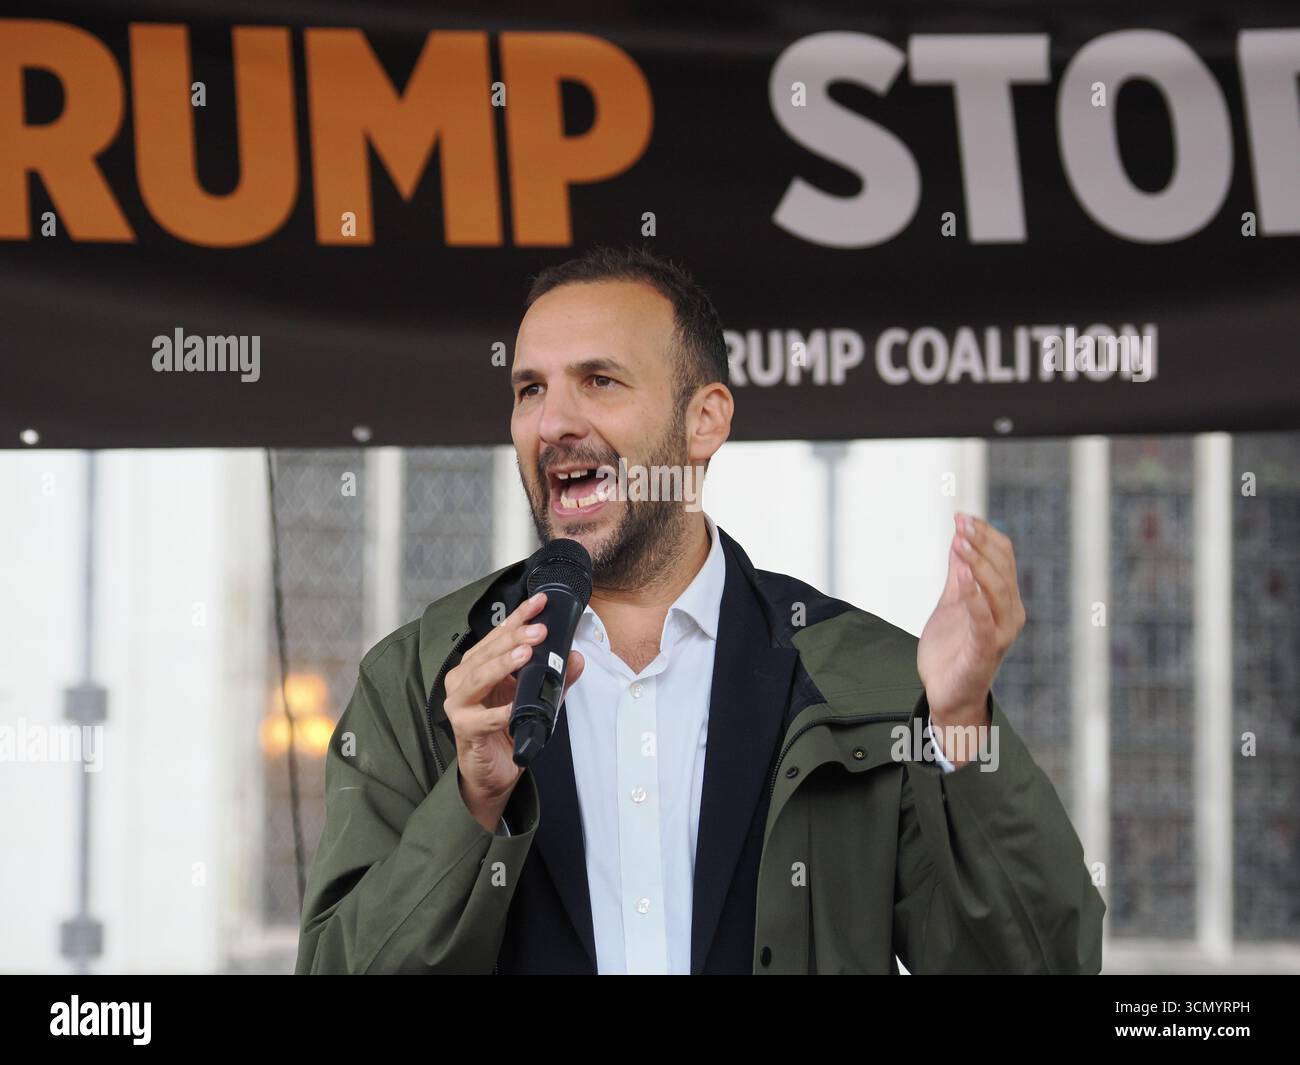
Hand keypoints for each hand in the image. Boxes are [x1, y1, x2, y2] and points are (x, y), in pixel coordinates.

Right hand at [443, 591, 584, 829]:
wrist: (492, 771)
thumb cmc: (506, 729)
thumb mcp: (536, 699)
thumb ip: (555, 678)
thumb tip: (576, 658)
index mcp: (479, 665)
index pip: (499, 634)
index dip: (519, 616)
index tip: (539, 602)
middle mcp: (464, 679)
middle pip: (488, 651)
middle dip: (514, 637)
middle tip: (539, 630)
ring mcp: (459, 704)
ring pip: (478, 677)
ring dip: (502, 664)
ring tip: (525, 654)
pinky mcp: (464, 729)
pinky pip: (482, 719)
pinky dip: (499, 712)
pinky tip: (515, 707)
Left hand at [917, 513, 1024, 728]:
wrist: (947, 694)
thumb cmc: (953, 650)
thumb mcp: (952, 602)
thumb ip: (959, 573)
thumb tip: (959, 536)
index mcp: (1005, 600)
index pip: (1004, 557)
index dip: (985, 535)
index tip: (962, 516)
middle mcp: (1010, 614)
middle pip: (1003, 569)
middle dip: (981, 544)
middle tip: (961, 524)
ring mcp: (1000, 633)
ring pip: (997, 591)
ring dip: (978, 564)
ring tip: (960, 542)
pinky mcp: (985, 651)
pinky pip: (984, 621)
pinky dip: (975, 597)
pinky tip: (964, 577)